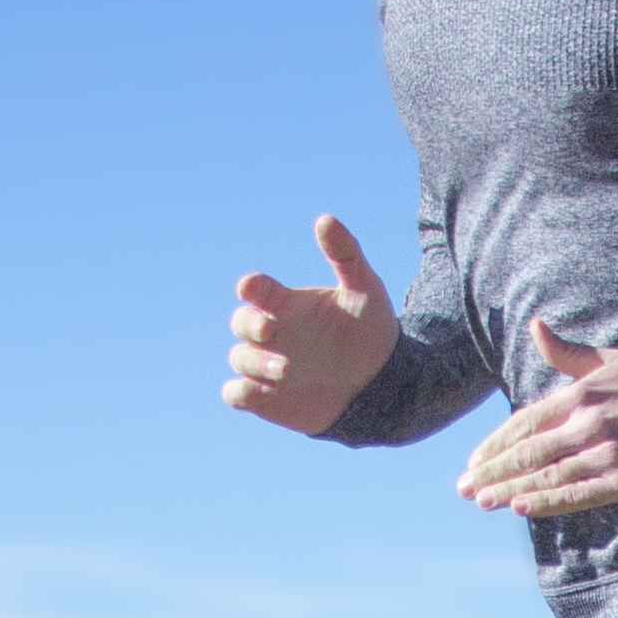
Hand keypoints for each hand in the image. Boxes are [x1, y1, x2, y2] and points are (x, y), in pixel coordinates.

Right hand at [222, 215, 398, 437]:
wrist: (380, 384)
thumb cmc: (369, 332)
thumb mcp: (364, 290)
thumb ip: (345, 255)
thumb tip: (324, 219)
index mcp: (286, 304)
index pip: (256, 290)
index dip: (251, 287)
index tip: (252, 286)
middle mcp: (272, 332)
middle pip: (241, 322)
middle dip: (250, 324)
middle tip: (271, 331)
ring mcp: (265, 365)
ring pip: (239, 358)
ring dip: (255, 363)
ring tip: (287, 371)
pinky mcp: (266, 398)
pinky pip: (236, 394)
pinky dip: (241, 392)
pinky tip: (264, 391)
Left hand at [458, 320, 617, 519]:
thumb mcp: (611, 361)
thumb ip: (568, 354)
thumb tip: (535, 328)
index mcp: (580, 395)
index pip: (526, 423)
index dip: (496, 444)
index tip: (474, 461)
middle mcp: (587, 425)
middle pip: (529, 452)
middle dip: (493, 471)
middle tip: (465, 488)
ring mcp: (604, 454)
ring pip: (547, 476)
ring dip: (510, 490)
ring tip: (483, 500)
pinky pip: (576, 495)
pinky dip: (546, 501)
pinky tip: (520, 507)